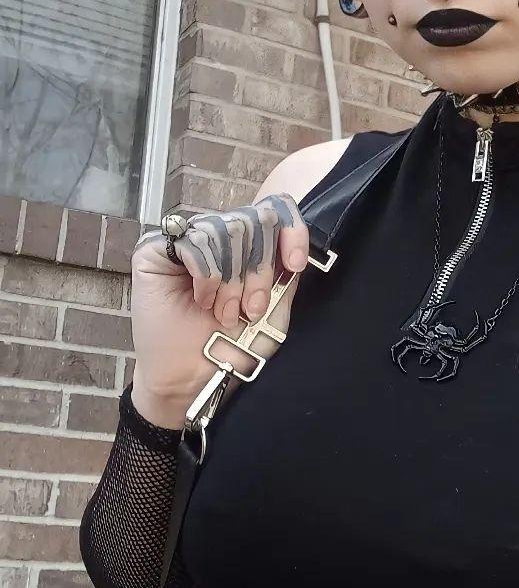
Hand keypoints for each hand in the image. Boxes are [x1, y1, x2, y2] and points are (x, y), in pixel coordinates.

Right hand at [129, 194, 309, 426]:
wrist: (197, 377)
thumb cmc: (235, 346)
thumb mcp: (277, 308)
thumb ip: (286, 270)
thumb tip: (291, 238)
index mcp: (249, 246)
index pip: (275, 210)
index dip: (290, 231)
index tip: (294, 264)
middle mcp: (218, 236)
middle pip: (253, 221)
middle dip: (258, 270)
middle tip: (251, 309)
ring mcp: (187, 240)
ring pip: (226, 230)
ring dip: (232, 279)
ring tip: (225, 313)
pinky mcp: (156, 250)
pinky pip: (194, 242)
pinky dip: (207, 277)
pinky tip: (202, 300)